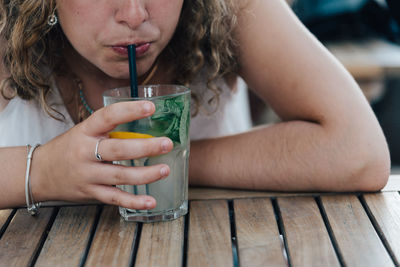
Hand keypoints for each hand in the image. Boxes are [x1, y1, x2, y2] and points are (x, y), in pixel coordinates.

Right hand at [32, 101, 172, 209]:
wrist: (39, 173)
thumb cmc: (69, 148)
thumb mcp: (83, 131)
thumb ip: (108, 129)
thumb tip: (144, 121)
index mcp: (85, 131)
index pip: (107, 116)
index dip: (129, 111)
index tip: (151, 107)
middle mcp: (85, 152)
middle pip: (118, 150)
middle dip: (145, 147)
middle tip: (167, 143)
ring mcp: (88, 175)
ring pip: (120, 175)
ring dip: (146, 174)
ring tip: (165, 169)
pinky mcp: (90, 193)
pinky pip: (115, 198)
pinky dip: (134, 201)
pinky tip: (151, 201)